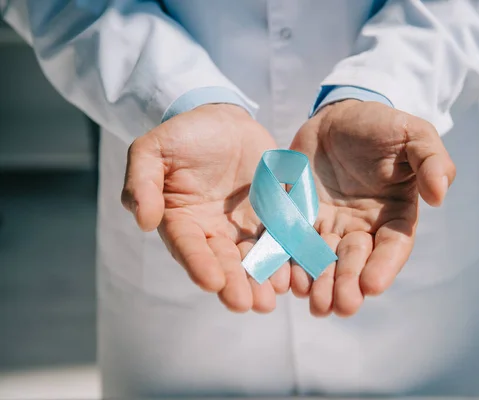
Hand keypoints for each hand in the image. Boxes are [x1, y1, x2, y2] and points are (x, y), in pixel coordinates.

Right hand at [121, 104, 289, 312]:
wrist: (222, 121)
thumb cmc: (183, 135)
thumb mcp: (152, 150)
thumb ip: (142, 182)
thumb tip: (143, 222)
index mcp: (182, 221)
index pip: (188, 247)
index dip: (199, 265)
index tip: (212, 283)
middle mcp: (213, 231)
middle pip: (224, 261)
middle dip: (235, 283)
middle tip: (248, 304)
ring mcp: (244, 226)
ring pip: (255, 256)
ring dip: (263, 277)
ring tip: (273, 294)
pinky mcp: (271, 216)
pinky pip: (282, 236)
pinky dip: (288, 252)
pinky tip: (296, 268)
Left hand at [289, 100, 454, 316]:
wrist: (338, 116)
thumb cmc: (382, 126)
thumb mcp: (414, 135)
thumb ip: (431, 161)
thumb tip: (440, 195)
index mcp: (393, 215)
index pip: (392, 246)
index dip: (384, 266)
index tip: (372, 285)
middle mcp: (361, 226)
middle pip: (355, 261)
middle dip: (348, 284)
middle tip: (340, 306)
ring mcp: (328, 224)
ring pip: (323, 259)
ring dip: (319, 282)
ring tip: (314, 302)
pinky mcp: (299, 216)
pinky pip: (292, 241)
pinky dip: (289, 260)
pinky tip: (285, 278)